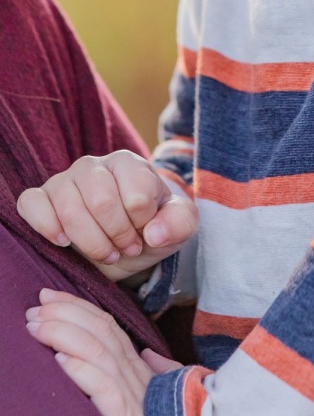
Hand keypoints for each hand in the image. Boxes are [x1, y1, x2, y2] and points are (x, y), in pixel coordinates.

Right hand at [17, 150, 197, 280]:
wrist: (122, 246)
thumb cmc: (150, 229)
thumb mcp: (178, 226)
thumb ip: (180, 223)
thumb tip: (153, 232)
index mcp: (129, 164)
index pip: (136, 194)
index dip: (142, 224)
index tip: (144, 236)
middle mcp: (94, 165)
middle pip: (101, 201)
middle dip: (116, 235)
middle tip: (124, 249)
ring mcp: (64, 180)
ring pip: (69, 208)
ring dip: (90, 242)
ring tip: (105, 252)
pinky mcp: (40, 199)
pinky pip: (32, 204)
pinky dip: (47, 226)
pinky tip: (64, 242)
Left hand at [26, 288, 181, 415]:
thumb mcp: (168, 391)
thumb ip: (159, 369)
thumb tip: (148, 353)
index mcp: (141, 367)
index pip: (108, 326)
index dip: (78, 307)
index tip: (50, 296)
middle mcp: (137, 374)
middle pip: (102, 331)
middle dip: (67, 313)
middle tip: (36, 306)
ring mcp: (135, 395)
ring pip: (99, 353)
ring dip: (65, 335)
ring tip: (38, 327)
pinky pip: (105, 389)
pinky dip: (83, 371)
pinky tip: (61, 360)